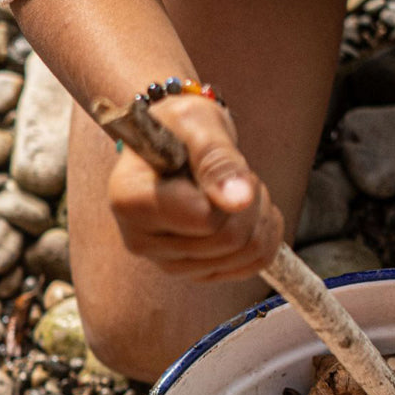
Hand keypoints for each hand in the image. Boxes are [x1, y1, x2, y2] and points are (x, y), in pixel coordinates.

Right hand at [107, 95, 283, 281]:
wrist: (175, 140)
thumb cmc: (180, 126)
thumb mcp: (197, 122)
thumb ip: (217, 159)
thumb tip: (238, 200)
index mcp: (130, 202)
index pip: (205, 219)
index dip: (226, 189)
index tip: (218, 159)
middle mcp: (141, 241)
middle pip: (229, 241)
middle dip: (251, 201)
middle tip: (235, 172)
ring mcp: (167, 263)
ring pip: (245, 256)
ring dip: (259, 217)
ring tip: (236, 188)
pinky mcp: (194, 272)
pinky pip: (251, 267)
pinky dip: (264, 235)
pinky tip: (247, 211)